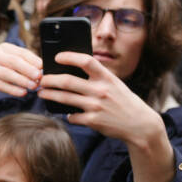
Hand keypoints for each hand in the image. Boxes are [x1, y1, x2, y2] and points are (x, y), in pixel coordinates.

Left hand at [41, 52, 174, 181]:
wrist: (139, 125)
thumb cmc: (123, 102)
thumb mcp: (115, 84)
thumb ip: (98, 78)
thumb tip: (73, 71)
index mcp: (107, 78)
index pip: (86, 61)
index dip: (69, 57)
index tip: (57, 57)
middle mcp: (101, 90)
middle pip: (68, 81)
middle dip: (50, 79)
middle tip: (41, 79)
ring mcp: (96, 106)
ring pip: (65, 98)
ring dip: (50, 95)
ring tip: (41, 93)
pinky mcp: (93, 121)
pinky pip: (72, 116)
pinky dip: (67, 115)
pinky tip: (65, 113)